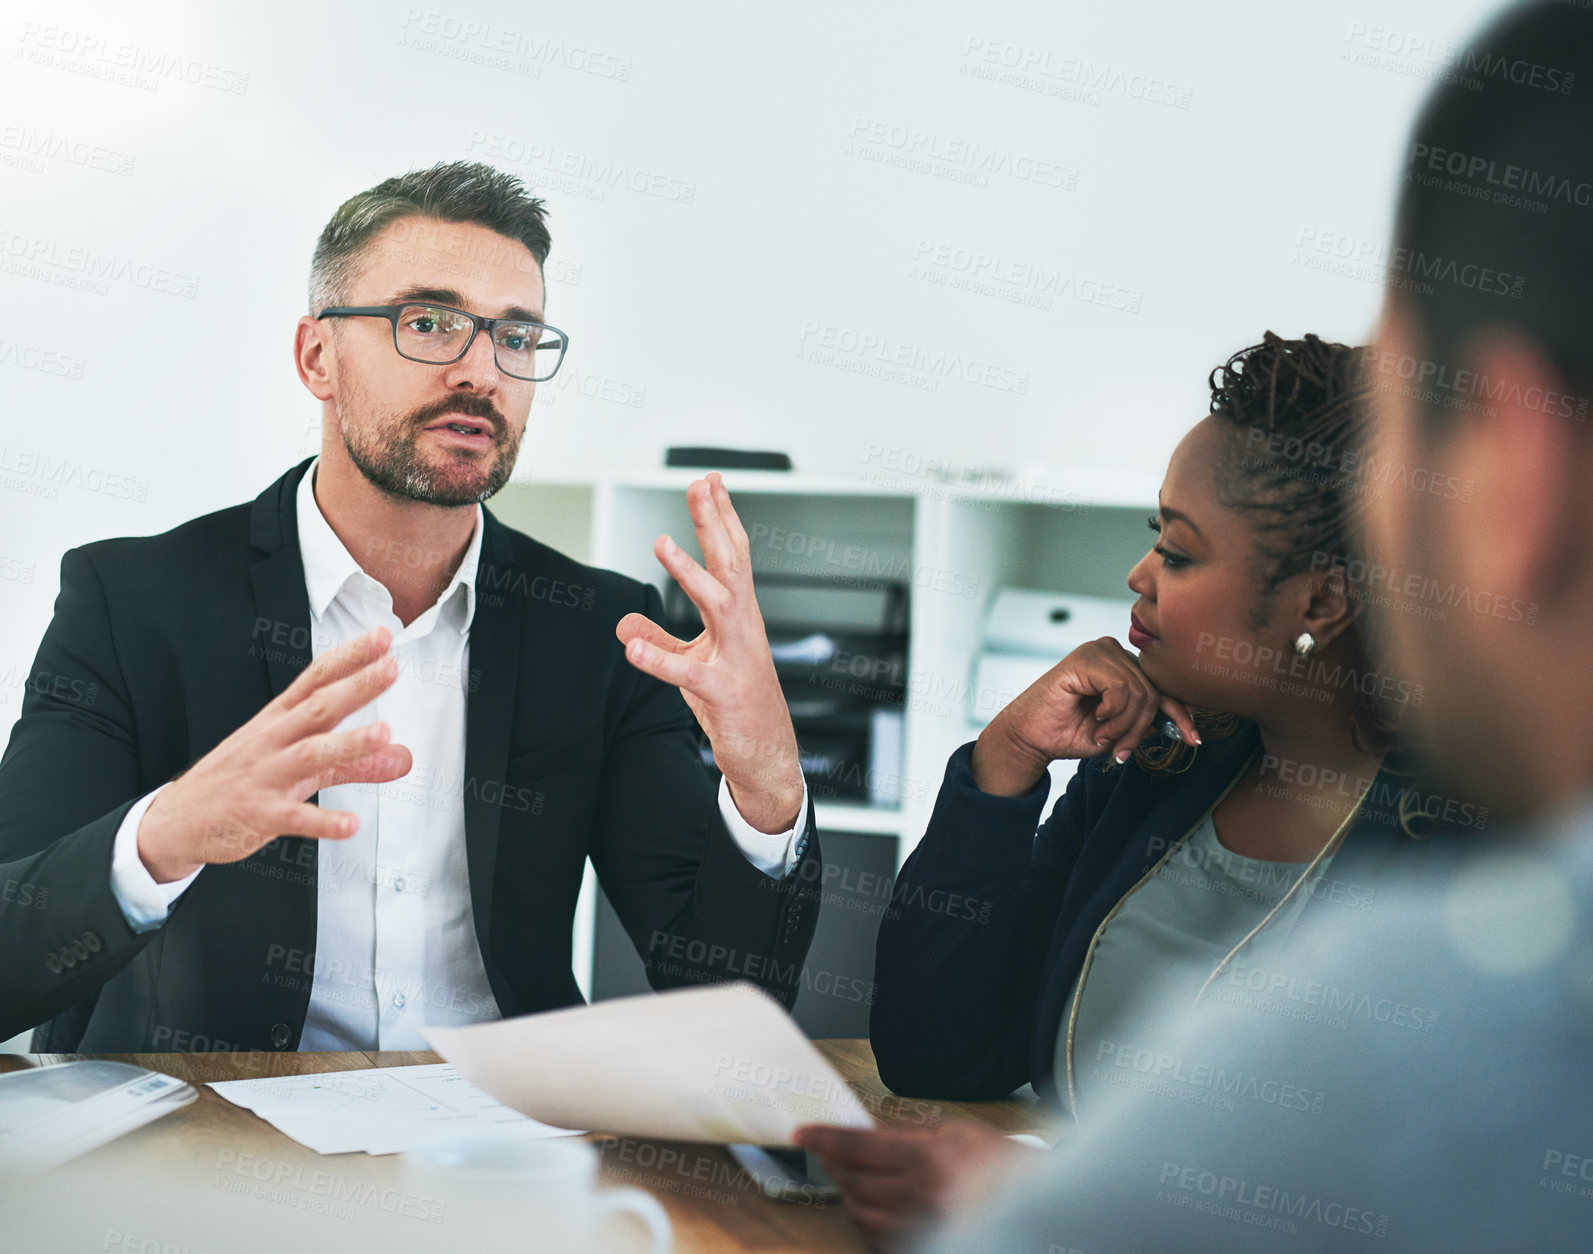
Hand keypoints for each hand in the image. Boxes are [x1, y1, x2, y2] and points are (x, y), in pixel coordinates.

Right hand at [136, 626, 413, 881]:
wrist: (178, 820)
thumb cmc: (244, 779)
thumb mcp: (301, 766)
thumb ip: (356, 761)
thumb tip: (404, 756)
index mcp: (280, 719)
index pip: (317, 679)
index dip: (350, 657)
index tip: (383, 637)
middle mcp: (273, 741)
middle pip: (318, 708)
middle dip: (355, 687)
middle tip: (390, 669)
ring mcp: (265, 776)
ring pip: (309, 755)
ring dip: (347, 744)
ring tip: (384, 733)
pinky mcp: (259, 815)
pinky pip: (294, 818)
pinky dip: (323, 822)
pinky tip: (351, 825)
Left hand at [615, 473, 803, 834]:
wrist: (768, 758)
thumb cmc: (734, 707)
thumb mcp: (692, 667)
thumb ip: (660, 642)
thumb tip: (624, 625)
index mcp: (738, 619)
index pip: (732, 558)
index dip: (720, 519)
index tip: (709, 481)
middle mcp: (743, 630)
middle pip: (732, 566)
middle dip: (715, 523)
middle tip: (701, 484)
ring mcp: (737, 660)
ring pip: (719, 606)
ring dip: (691, 574)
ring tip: (661, 543)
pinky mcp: (723, 695)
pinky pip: (690, 674)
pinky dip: (660, 659)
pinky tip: (631, 647)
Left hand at [793, 1120, 1022, 1251]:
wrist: (1041, 1206)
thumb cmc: (1001, 1164)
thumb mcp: (956, 1130)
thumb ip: (907, 1133)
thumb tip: (864, 1135)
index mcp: (930, 1160)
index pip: (858, 1147)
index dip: (825, 1139)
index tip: (803, 1133)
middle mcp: (923, 1199)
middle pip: (853, 1182)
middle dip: (836, 1164)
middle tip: (830, 1152)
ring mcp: (924, 1232)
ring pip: (860, 1214)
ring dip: (851, 1194)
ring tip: (858, 1178)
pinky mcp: (926, 1250)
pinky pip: (877, 1240)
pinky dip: (868, 1222)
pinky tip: (876, 1206)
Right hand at [971, 636, 1198, 796]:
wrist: (1030, 738)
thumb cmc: (1066, 733)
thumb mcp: (1116, 732)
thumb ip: (1143, 721)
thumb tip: (1176, 721)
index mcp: (1120, 665)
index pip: (1161, 685)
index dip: (1179, 712)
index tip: (1194, 738)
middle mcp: (1112, 652)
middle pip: (1152, 690)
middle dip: (1141, 728)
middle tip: (1121, 750)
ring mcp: (1098, 651)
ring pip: (1139, 692)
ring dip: (1125, 725)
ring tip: (1104, 738)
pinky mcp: (1085, 659)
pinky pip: (1121, 688)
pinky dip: (1113, 713)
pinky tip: (1096, 720)